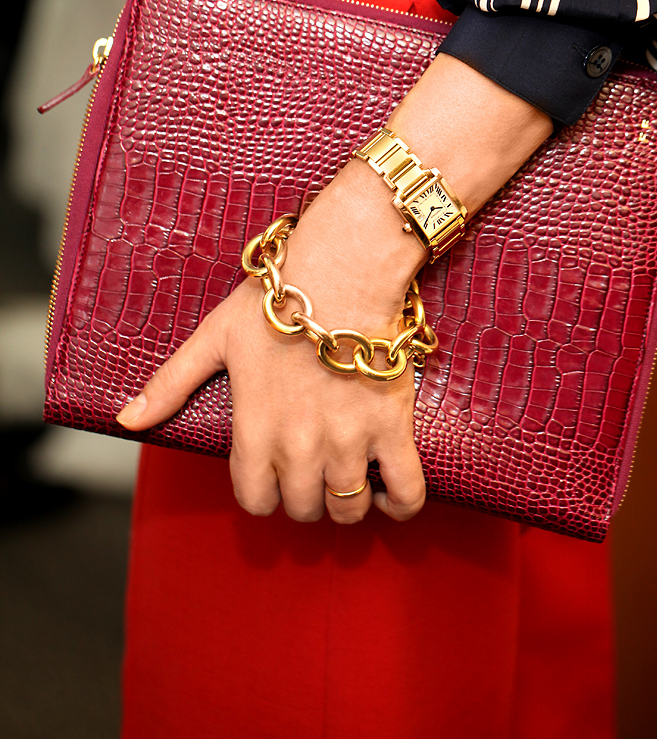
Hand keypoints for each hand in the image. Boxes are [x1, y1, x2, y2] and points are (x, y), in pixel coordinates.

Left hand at [117, 53, 552, 524]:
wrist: (342, 272)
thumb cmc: (277, 300)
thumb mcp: (214, 338)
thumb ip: (170, 383)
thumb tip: (127, 419)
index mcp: (255, 430)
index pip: (255, 500)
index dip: (264, 492)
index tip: (275, 477)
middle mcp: (300, 447)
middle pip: (303, 508)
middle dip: (305, 496)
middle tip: (313, 469)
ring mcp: (349, 441)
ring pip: (349, 508)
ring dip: (347, 501)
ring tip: (349, 476)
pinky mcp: (392, 428)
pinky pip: (407, 491)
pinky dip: (401, 504)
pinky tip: (391, 490)